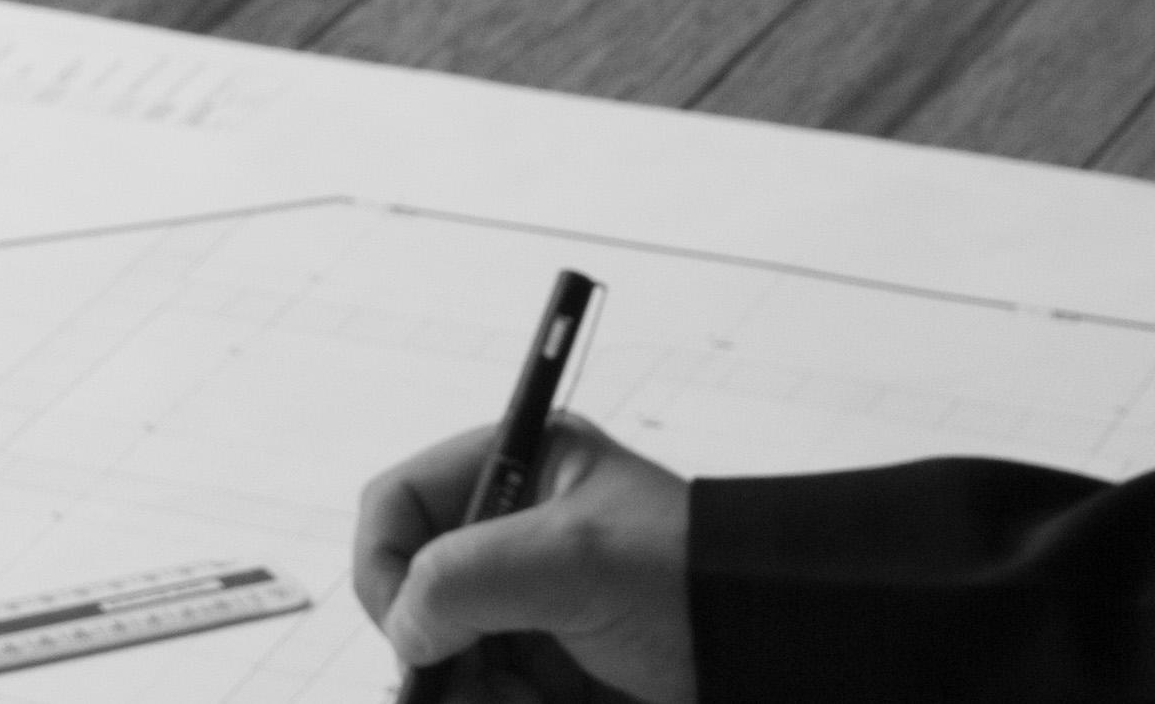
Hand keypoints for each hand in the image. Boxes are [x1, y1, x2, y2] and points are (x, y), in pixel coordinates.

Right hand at [352, 414, 696, 703]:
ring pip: (444, 658)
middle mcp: (514, 538)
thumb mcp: (571, 558)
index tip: (411, 628)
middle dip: (430, 649)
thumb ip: (463, 578)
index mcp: (519, 473)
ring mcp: (530, 609)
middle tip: (461, 686)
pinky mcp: (552, 668)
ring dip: (466, 690)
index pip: (398, 506)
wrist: (770, 649)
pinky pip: (486, 691)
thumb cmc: (689, 581)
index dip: (384, 566)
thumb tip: (407, 630)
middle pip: (412, 596)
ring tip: (518, 701)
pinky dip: (496, 703)